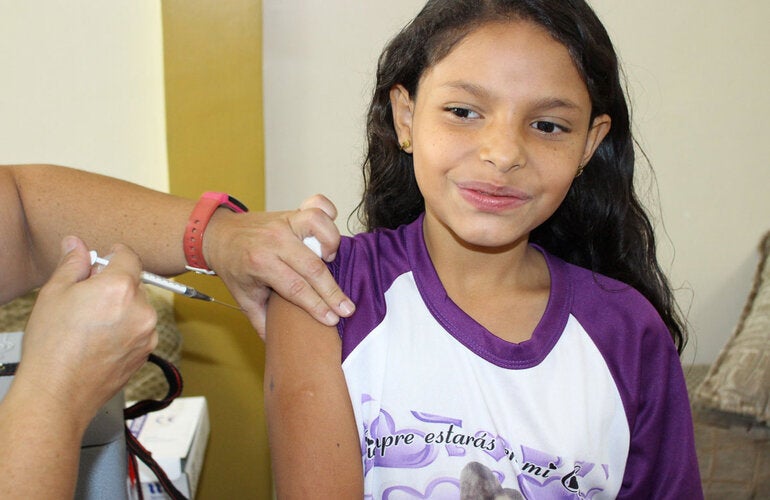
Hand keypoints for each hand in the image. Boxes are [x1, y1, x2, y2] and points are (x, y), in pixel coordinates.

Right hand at [16, 236, 157, 429]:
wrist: (58, 393)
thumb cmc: (52, 346)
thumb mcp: (54, 293)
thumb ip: (72, 263)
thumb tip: (76, 243)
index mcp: (120, 287)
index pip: (128, 256)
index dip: (114, 255)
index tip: (104, 257)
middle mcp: (141, 308)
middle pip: (134, 283)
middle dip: (114, 285)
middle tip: (86, 298)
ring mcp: (147, 333)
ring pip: (138, 307)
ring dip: (121, 308)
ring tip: (91, 324)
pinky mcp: (146, 352)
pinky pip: (139, 330)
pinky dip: (126, 329)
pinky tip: (100, 340)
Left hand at [203, 194, 354, 337]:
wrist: (218, 235)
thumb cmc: (235, 267)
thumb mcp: (244, 298)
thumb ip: (262, 322)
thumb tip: (279, 346)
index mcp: (259, 263)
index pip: (295, 288)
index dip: (316, 306)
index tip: (332, 319)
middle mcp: (273, 240)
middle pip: (312, 267)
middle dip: (332, 291)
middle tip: (347, 308)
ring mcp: (284, 222)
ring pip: (318, 228)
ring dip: (331, 246)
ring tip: (332, 263)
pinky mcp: (291, 212)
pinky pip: (318, 205)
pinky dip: (329, 213)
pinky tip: (330, 233)